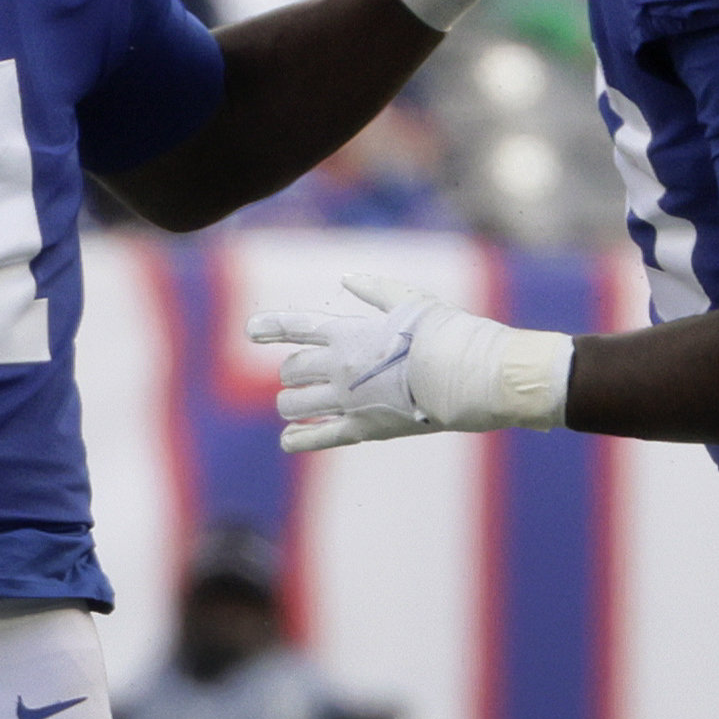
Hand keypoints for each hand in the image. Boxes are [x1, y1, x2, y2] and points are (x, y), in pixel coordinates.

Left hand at [247, 273, 573, 448]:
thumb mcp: (411, 300)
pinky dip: (299, 438)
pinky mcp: (362, 430)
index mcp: (347, 334)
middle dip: (291, 371)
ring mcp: (348, 401)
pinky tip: (288, 440)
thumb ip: (375, 289)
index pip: (296, 327)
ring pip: (295, 404)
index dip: (270, 327)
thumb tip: (347, 278)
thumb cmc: (445, 334)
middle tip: (296, 374)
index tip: (251, 330)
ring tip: (293, 403)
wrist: (467, 376)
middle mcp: (339, 368)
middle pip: (292, 370)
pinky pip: (318, 437)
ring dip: (290, 403)